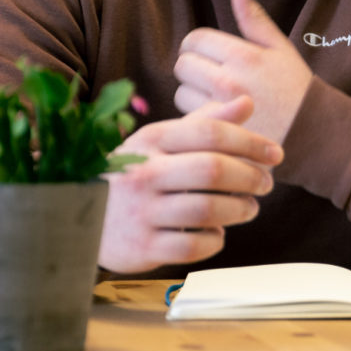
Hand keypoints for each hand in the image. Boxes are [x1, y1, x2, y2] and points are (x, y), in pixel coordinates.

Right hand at [97, 96, 282, 273]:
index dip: (251, 142)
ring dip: (239, 210)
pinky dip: (215, 240)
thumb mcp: (159, 141)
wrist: (74, 214)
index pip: (210, 132)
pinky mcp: (141, 248)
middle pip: (212, 170)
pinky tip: (218, 232)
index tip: (276, 154)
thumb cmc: (131, 173)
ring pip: (207, 210)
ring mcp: (140, 213)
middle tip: (265, 184)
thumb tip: (247, 102)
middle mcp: (143, 174)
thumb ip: (204, 122)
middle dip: (250, 177)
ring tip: (249, 208)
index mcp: (150, 140)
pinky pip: (193, 246)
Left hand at [173, 0, 313, 144]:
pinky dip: (196, 117)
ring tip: (216, 100)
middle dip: (194, 69)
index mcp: (243, 55)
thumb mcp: (280, 48)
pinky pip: (188, 117)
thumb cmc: (295, 87)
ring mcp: (221, 109)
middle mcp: (228, 80)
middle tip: (212, 78)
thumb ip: (254, 18)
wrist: (313, 132)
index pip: (194, 39)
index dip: (199, 46)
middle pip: (183, 65)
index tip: (210, 56)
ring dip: (193, 95)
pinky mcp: (217, 132)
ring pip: (181, 93)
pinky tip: (215, 117)